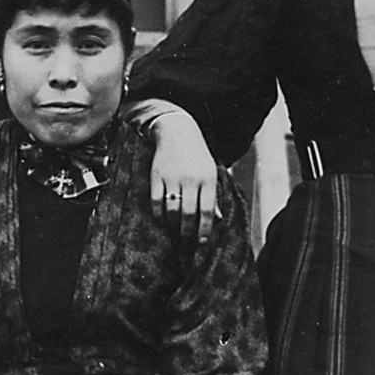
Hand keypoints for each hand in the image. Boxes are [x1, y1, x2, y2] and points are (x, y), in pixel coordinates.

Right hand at [146, 110, 219, 241]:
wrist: (177, 131)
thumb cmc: (197, 156)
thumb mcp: (210, 173)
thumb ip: (213, 196)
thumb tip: (218, 220)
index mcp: (208, 179)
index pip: (207, 211)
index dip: (204, 229)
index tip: (202, 242)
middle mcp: (191, 179)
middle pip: (188, 214)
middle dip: (187, 232)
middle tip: (187, 241)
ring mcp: (172, 177)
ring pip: (172, 210)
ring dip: (173, 224)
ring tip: (175, 229)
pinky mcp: (157, 175)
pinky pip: (156, 201)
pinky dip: (158, 213)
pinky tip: (162, 218)